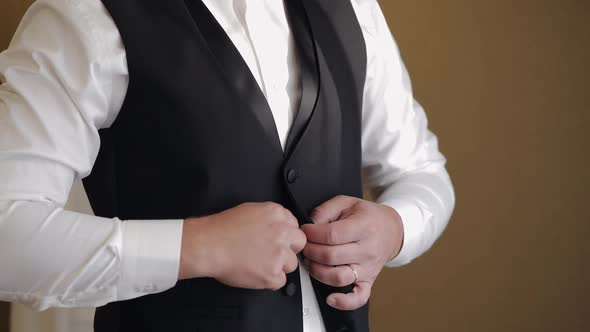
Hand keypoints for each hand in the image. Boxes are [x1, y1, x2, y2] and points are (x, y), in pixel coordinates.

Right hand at [179, 202, 306, 289]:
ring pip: (292, 264)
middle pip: (299, 243)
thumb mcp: (249, 210)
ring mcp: (279, 254)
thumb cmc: (221, 229)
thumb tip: (278, 225)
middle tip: (272, 252)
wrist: (208, 245)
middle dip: (288, 248)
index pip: (294, 224)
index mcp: (275, 214)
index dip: (285, 234)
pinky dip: (269, 280)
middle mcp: (281, 232)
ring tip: (259, 263)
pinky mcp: (272, 274)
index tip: (277, 239)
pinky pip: (281, 281)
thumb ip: (269, 218)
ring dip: (279, 265)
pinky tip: (256, 272)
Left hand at [301, 195, 402, 310]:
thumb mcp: (346, 202)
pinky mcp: (369, 282)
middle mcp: (368, 250)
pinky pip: (358, 298)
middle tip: (304, 245)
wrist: (391, 230)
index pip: (332, 235)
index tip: (304, 230)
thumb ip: (326, 210)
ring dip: (317, 272)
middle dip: (310, 251)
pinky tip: (331, 298)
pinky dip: (344, 302)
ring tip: (310, 262)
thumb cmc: (366, 216)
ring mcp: (368, 268)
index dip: (312, 234)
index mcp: (363, 227)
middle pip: (331, 257)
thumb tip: (310, 223)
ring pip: (339, 277)